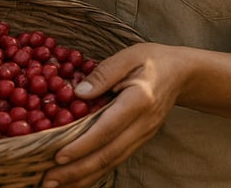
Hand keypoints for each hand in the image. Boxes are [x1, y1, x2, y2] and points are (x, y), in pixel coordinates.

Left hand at [41, 43, 181, 187]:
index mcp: (139, 100)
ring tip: (56, 184)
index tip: (59, 155)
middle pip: (109, 153)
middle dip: (77, 169)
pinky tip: (77, 179)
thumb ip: (103, 73)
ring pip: (112, 162)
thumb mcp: (128, 55)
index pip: (108, 128)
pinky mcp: (140, 141)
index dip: (83, 144)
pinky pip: (116, 160)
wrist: (181, 74)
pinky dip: (95, 172)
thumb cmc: (152, 60)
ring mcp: (143, 136)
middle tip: (49, 179)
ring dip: (84, 176)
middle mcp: (143, 124)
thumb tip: (77, 92)